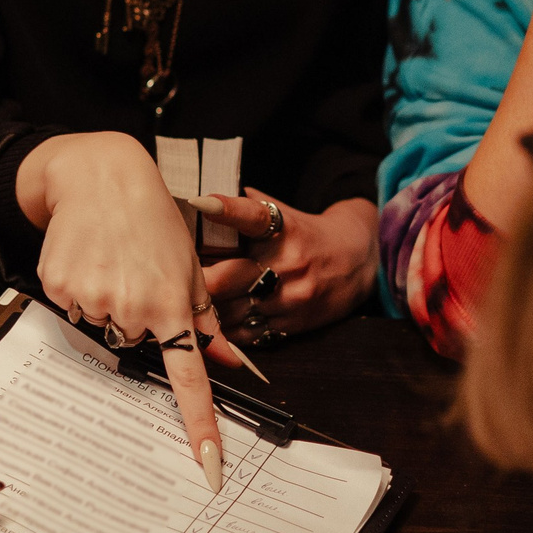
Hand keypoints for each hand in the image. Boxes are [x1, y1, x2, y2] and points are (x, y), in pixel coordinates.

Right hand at [18, 132, 251, 475]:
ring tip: (112, 259)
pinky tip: (88, 256)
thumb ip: (207, 320)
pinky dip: (79, 288)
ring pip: (100, 327)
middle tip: (135, 273)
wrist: (101, 177)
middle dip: (136, 318)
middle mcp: (132, 309)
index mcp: (172, 307)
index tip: (208, 466)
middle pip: (131, 345)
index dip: (199, 426)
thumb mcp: (189, 268)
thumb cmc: (153, 222)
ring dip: (106, 302)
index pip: (188, 381)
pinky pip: (72, 308)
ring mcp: (93, 299)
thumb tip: (231, 364)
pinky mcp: (60, 288)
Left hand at [201, 192, 377, 338]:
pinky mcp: (291, 324)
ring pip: (232, 310)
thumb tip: (205, 199)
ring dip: (207, 308)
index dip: (225, 209)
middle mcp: (288, 264)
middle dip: (197, 278)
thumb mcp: (286, 214)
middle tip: (173, 277)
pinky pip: (248, 333)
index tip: (200, 202)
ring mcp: (290, 298)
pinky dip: (226, 329)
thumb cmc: (311, 235)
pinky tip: (215, 321)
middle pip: (228, 277)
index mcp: (285, 230)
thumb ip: (250, 208)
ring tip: (187, 302)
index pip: (253, 217)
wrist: (360, 262)